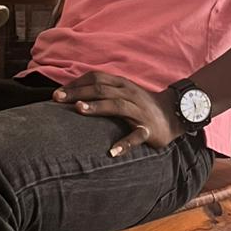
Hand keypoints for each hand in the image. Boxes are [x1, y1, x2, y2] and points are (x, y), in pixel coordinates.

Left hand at [53, 71, 184, 156]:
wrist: (173, 113)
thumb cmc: (140, 103)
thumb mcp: (123, 91)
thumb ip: (103, 90)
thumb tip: (72, 93)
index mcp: (122, 85)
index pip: (96, 78)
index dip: (76, 84)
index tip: (57, 94)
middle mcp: (129, 94)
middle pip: (101, 89)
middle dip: (78, 93)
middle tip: (57, 99)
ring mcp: (139, 111)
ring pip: (116, 106)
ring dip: (97, 107)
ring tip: (78, 110)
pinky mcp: (148, 129)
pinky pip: (136, 136)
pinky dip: (125, 143)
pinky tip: (112, 152)